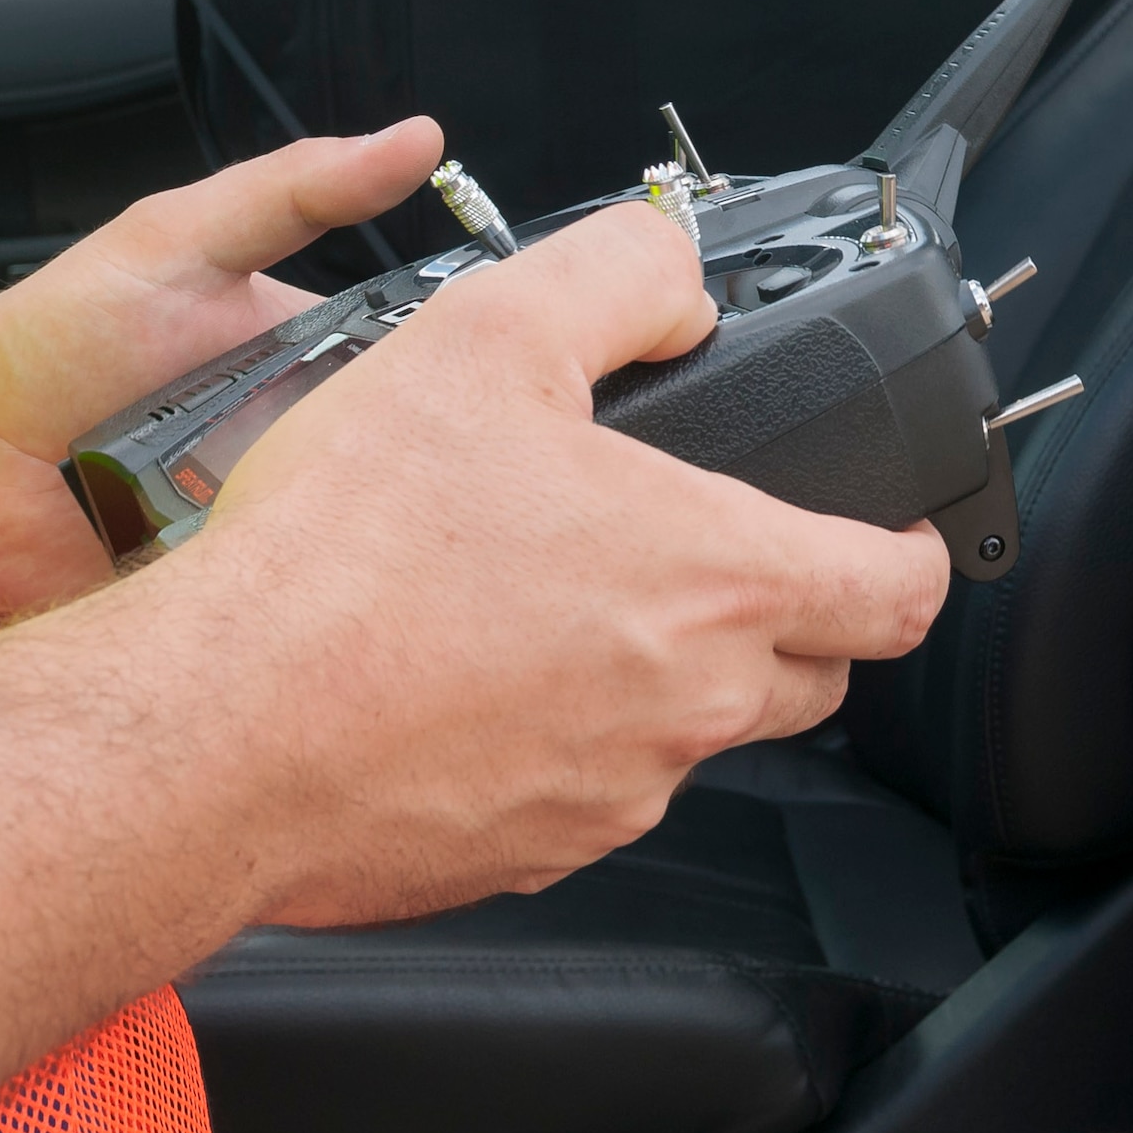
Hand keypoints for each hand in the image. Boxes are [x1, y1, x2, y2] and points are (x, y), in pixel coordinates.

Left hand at [0, 118, 444, 614]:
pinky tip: (323, 600)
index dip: (466, 379)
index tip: (518, 384)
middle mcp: (298, 445)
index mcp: (308, 357)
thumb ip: (296, 190)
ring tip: (407, 546)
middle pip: (402, 467)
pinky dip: (303, 604)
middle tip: (470, 480)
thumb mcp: (181, 239)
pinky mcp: (225, 598)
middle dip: (432, 477)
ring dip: (373, 548)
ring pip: (358, 546)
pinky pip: (289, 607)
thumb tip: (415, 138)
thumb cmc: (58, 335)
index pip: (419, 371)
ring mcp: (265, 525)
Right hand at [155, 200, 950, 926]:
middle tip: (690, 547)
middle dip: (782, 611)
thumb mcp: (487, 335)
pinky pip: (584, 789)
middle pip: (808, 672)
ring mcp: (606, 797)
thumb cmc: (345, 553)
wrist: (219, 728)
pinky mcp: (522, 855)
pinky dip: (555, 732)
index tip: (890, 532)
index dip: (913, 548)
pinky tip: (456, 671)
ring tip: (530, 594)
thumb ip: (616, 282)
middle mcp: (682, 708)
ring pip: (685, 734)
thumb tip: (675, 278)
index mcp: (708, 579)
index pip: (901, 590)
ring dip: (649, 668)